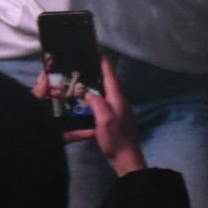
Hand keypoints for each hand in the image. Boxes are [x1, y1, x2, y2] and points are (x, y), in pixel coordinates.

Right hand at [71, 57, 146, 175]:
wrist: (127, 160)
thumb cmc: (116, 139)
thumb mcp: (104, 120)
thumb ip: (96, 103)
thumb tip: (88, 92)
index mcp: (117, 98)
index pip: (110, 74)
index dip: (103, 61)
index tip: (96, 48)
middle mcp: (119, 101)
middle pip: (107, 82)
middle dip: (97, 71)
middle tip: (83, 63)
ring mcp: (119, 110)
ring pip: (105, 92)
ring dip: (95, 85)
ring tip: (81, 79)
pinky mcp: (115, 119)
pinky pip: (104, 102)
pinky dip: (96, 97)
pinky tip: (86, 100)